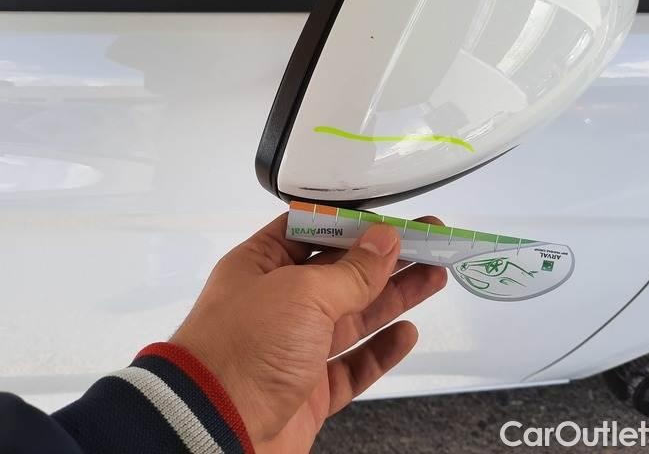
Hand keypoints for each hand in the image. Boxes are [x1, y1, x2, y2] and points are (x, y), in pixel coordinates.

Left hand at [171, 213, 447, 452]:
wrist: (215, 428)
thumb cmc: (240, 350)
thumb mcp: (302, 293)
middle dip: (386, 259)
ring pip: (353, 317)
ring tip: (433, 277)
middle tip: (430, 243)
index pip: (314, 231)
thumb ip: (350, 270)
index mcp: (261, 266)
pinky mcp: (309, 390)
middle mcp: (277, 304)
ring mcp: (294, 348)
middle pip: (341, 273)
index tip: (393, 221)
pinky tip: (405, 333)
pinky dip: (380, 350)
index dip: (355, 224)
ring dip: (394, 297)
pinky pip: (353, 365)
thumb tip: (383, 241)